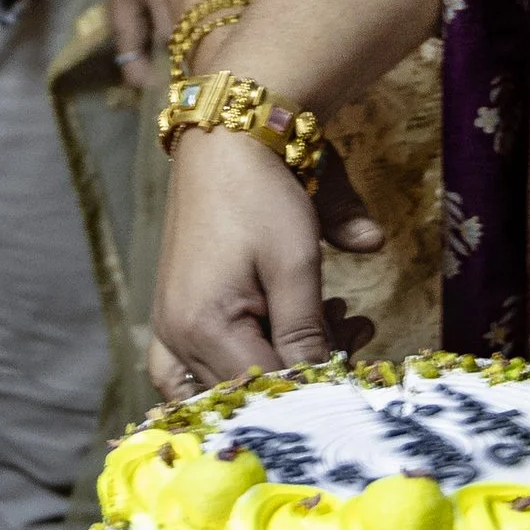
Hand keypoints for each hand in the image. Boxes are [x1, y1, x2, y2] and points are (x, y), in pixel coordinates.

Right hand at [148, 125, 379, 397]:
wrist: (224, 141)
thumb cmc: (261, 196)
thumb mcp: (296, 264)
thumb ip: (307, 331)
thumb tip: (327, 384)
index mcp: (203, 327)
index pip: (265, 387)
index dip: (314, 384)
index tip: (358, 356)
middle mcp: (177, 336)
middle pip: (246, 387)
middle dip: (305, 366)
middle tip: (356, 326)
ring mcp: (171, 326)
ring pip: (226, 378)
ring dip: (279, 360)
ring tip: (333, 319)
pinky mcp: (177, 312)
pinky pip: (197, 362)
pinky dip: (241, 359)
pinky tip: (282, 335)